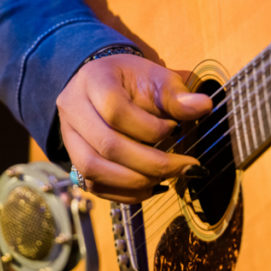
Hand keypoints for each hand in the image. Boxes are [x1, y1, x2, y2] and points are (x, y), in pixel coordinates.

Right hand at [56, 53, 212, 203]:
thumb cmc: (131, 82)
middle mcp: (72, 110)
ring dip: (136, 181)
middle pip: (106, 146)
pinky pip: (94, 187)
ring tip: (166, 178)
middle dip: (150, 163)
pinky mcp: (73, 162)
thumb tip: (202, 107)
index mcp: (93, 81)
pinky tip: (151, 187)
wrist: (102, 87)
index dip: (150, 128)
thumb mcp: (155, 78)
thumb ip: (176, 95)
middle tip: (184, 167)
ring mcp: (68, 139)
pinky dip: (126, 193)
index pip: (116, 111)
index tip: (176, 130)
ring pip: (94, 171)